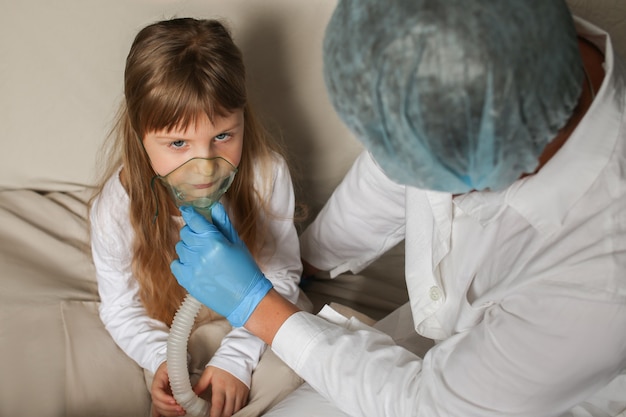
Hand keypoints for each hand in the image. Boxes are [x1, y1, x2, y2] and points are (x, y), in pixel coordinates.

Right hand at [151, 362, 184, 416]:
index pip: (156, 392)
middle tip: (181, 409)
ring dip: (170, 412)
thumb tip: (184, 381)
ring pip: (159, 408)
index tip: (173, 401)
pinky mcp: (163, 400)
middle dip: (169, 408)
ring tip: (182, 412)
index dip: (164, 398)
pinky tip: (173, 416)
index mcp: (157, 381)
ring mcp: (159, 396)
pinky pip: (161, 410)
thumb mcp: (172, 366)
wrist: (168, 365)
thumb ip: (176, 373)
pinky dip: (167, 414)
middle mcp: (156, 390)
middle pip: (157, 403)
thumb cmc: (170, 365)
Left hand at [171, 203, 272, 326]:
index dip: (189, 213)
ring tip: (201, 253)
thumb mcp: (237, 242)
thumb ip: (223, 223)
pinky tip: (195, 265)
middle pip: (185, 233)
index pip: (195, 221)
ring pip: (180, 248)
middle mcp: (201, 254)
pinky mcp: (188, 282)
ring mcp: (193, 269)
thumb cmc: (245, 268)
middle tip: (202, 237)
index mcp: (215, 242)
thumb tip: (214, 206)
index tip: (187, 211)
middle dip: (192, 231)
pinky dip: (183, 262)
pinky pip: (175, 264)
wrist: (246, 297)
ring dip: (188, 247)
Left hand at [193, 366, 248, 416]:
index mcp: (221, 385)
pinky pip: (242, 405)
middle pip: (228, 410)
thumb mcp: (209, 372)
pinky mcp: (245, 392)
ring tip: (222, 416)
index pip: (218, 405)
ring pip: (236, 410)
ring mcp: (240, 392)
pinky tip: (231, 411)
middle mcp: (231, 390)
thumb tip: (192, 394)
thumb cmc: (222, 364)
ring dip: (229, 414)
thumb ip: (200, 385)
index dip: (215, 415)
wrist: (238, 356)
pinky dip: (236, 410)